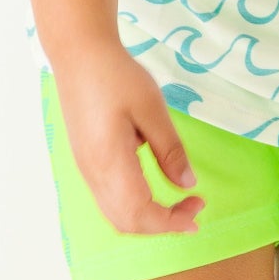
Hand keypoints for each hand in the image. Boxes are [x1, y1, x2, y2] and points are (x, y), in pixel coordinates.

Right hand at [51, 40, 206, 232]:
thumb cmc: (116, 76)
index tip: (199, 210)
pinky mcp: (86, 161)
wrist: (79, 55)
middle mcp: (93, 174)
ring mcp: (86, 169)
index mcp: (109, 162)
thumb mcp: (152, 108)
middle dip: (163, 224)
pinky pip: (109, 199)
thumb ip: (170, 150)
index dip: (171, 222)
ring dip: (148, 217)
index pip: (140, 213)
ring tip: (179, 202)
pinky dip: (135, 206)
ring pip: (115, 214)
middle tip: (194, 206)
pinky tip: (154, 188)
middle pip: (126, 222)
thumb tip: (187, 185)